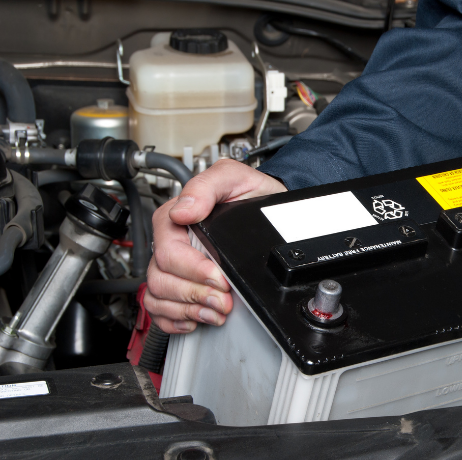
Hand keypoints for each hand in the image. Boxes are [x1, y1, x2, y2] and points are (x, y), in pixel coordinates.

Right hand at [146, 159, 286, 333]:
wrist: (268, 207)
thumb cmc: (250, 193)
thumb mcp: (234, 177)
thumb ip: (207, 186)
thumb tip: (184, 210)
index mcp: (175, 218)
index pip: (168, 252)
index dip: (193, 270)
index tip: (219, 277)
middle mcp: (172, 243)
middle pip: (161, 279)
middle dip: (195, 294)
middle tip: (223, 299)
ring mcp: (174, 266)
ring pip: (158, 297)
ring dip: (188, 309)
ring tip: (216, 310)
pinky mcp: (181, 283)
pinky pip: (160, 309)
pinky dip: (176, 319)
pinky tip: (197, 317)